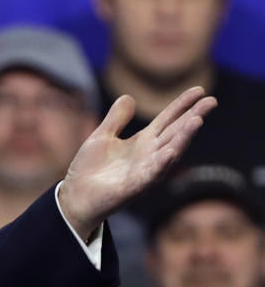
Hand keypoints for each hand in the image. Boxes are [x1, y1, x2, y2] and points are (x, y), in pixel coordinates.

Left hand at [58, 87, 216, 238]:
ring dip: (184, 137)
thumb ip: (116, 119)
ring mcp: (145, 171)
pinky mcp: (135, 187)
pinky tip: (172, 152)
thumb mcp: (102, 137)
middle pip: (176, 132)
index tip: (200, 90)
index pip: (168, 119)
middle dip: (193, 116)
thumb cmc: (90, 169)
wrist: (75, 196)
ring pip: (170, 152)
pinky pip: (152, 174)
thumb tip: (128, 96)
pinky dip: (162, 163)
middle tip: (212, 100)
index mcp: (143, 141)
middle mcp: (150, 155)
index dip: (182, 104)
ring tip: (197, 120)